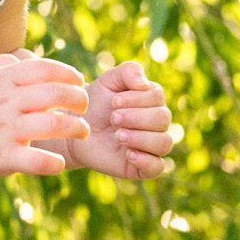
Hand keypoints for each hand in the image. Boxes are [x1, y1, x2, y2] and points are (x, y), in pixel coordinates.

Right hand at [0, 52, 90, 177]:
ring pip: (55, 124)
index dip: (70, 74)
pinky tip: (58, 164)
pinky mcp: (0, 157)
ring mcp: (5, 129)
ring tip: (81, 132)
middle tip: (84, 108)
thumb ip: (3, 63)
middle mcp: (7, 101)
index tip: (78, 82)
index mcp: (3, 79)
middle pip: (58, 93)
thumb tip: (27, 58)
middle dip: (80, 99)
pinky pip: (37, 160)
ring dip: (76, 128)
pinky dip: (54, 163)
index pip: (47, 69)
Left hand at [66, 59, 172, 180]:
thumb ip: (129, 71)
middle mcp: (156, 123)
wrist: (75, 128)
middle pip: (163, 120)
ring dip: (141, 138)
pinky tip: (128, 154)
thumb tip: (145, 84)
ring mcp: (151, 146)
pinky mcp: (141, 167)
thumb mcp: (109, 80)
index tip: (114, 101)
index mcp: (152, 100)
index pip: (157, 98)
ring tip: (118, 135)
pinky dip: (146, 161)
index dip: (137, 99)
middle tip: (113, 118)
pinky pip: (157, 167)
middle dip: (137, 118)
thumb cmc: (94, 102)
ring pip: (164, 143)